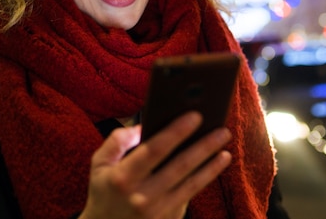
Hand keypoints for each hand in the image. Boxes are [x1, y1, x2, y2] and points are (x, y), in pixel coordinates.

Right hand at [79, 111, 231, 218]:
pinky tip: (215, 166)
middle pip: (179, 166)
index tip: (196, 115)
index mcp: (123, 177)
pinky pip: (189, 196)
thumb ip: (117, 141)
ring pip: (191, 185)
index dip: (176, 132)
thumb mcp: (99, 164)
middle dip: (204, 147)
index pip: (154, 149)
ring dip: (212, 166)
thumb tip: (142, 126)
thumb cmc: (104, 192)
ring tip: (226, 150)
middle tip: (223, 130)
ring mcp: (157, 211)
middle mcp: (141, 196)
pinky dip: (204, 180)